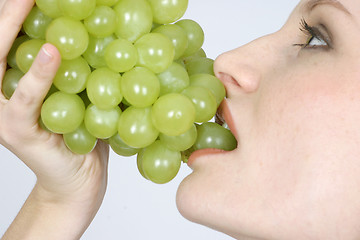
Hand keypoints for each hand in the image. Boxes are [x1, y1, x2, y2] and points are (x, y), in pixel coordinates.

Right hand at [0, 0, 109, 238]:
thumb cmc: (85, 135)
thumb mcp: (84, 93)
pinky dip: (38, 75)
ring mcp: (5, 114)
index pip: (10, 39)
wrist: (80, 180)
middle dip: (8, 12)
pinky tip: (51, 52)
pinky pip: (27, 99)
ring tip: (26, 0)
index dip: (15, 12)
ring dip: (9, 29)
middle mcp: (2, 94)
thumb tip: (106, 28)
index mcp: (17, 81)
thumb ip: (83, 66)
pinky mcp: (19, 132)